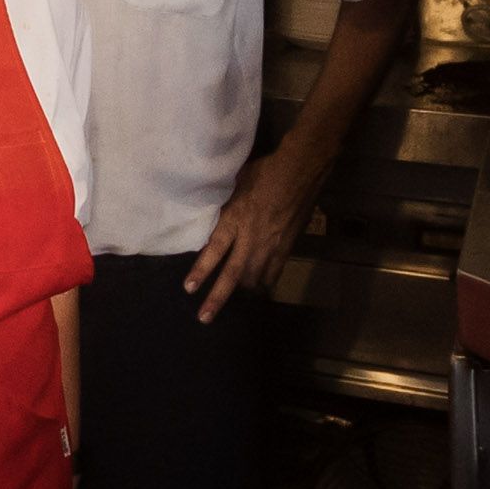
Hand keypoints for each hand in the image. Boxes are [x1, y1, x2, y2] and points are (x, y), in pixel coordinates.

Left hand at [182, 159, 320, 321]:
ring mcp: (271, 245)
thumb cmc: (265, 172)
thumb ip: (223, 204)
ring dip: (241, 290)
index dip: (201, 270)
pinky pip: (274, 272)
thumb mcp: (235, 185)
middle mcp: (251, 238)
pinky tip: (259, 287)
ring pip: (254, 278)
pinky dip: (264, 282)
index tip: (189, 288)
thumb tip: (211, 212)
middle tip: (204, 317)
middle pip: (232, 274)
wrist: (300, 171)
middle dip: (217, 297)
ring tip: (230, 302)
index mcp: (236, 219)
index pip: (214, 250)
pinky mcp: (287, 247)